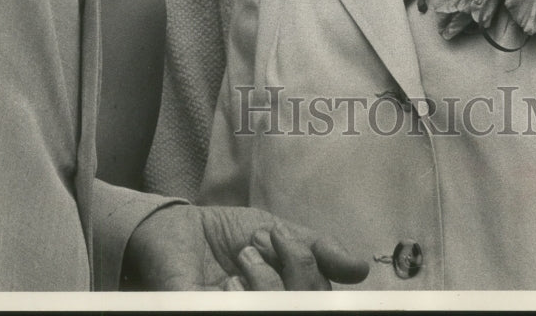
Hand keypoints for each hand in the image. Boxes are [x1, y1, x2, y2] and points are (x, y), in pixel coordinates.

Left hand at [121, 204, 368, 289]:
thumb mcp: (278, 232)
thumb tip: (360, 268)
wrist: (174, 228)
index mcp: (287, 293)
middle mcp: (269, 307)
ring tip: (240, 260)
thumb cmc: (223, 234)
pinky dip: (240, 298)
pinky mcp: (210, 315)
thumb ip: (315, 248)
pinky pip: (245, 311)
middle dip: (290, 267)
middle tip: (258, 244)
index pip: (319, 295)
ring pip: (277, 307)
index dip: (308, 266)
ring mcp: (242, 312)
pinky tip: (225, 284)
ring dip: (263, 280)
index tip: (281, 238)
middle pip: (305, 300)